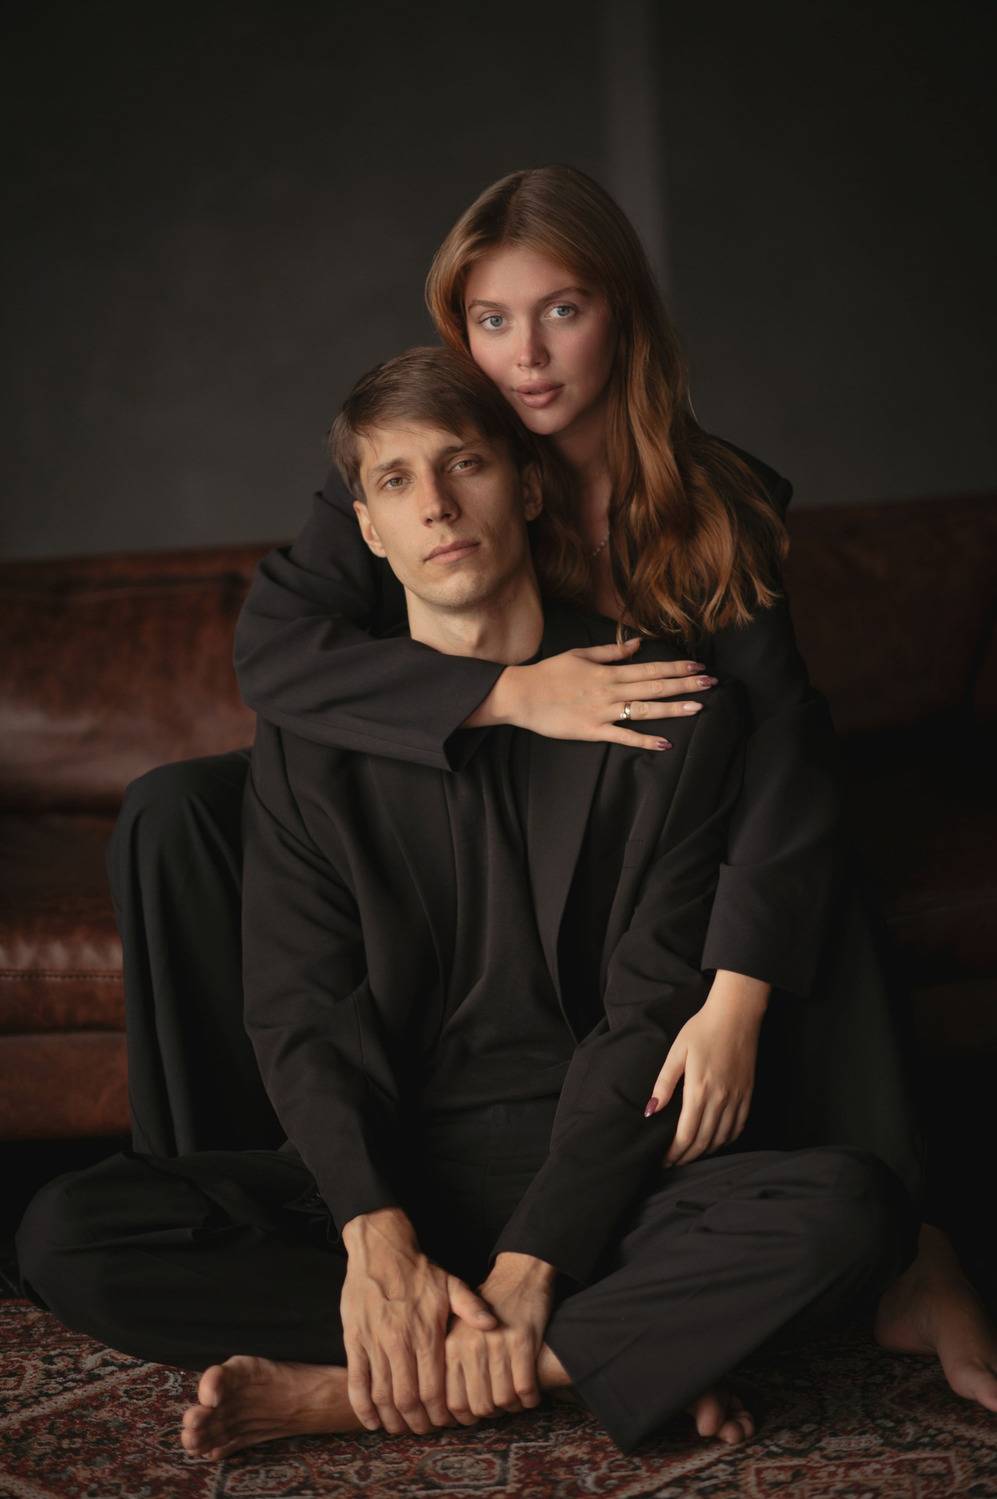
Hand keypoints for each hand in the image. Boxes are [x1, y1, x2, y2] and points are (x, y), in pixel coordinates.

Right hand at [340, 1208, 496, 1434]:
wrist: (380, 1248)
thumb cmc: (419, 1270)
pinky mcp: (354, 1340)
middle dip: (417, 1423)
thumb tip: (493, 1326)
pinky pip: (356, 1381)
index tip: (443, 1423)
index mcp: (426, 1333)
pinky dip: (362, 1407)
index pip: (434, 1390)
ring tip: (400, 1428)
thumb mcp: (451, 1284)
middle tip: (423, 1430)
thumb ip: (472, 1308)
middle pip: (407, 1400)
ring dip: (391, 1420)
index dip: (438, 1414)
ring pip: (382, 1395)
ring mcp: (374, 1343)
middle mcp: (399, 1342)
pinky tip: (371, 1421)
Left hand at [445, 1252, 554, 1424]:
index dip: (466, 1418)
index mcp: (452, 1345)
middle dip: (492, 1414)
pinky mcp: (522, 1341)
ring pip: (503, 1400)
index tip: (475, 1418)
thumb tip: (444, 1409)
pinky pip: (526, 1388)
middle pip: (479, 1406)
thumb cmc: (488, 1309)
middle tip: (499, 1408)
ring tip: (515, 1400)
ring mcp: (497, 1344)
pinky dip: (530, 1398)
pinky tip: (530, 1393)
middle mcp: (471, 1346)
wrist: (519, 1276)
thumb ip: (449, 1363)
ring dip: (512, 1407)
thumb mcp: (459, 1329)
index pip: (452, 1402)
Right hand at [472, 638, 715, 749]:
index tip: (698, 666)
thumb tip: (638, 645)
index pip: (650, 668)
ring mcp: (603, 712)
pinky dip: (644, 740)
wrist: (521, 695)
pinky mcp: (593, 731)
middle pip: (654, 686)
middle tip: (711, 683)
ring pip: (645, 710)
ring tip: (698, 707)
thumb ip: (611, 651)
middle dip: (684, 684)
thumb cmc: (549, 673)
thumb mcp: (580, 654)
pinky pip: (624, 736)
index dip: (676, 667)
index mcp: (609, 671)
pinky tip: (665, 743)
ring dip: (673, 708)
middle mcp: (611, 691)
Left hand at [649, 973, 769, 1165]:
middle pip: (703, 1141)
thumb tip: (650, 1110)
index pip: (686, 1134)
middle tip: (673, 1164)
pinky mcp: (748, 1093)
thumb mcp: (677, 1052)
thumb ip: (664, 1083)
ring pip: (722, 1138)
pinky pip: (738, 1126)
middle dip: (687, 1157)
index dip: (674, 1152)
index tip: (663, 1160)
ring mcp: (737, 1097)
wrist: (736, 1014)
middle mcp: (721, 1098)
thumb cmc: (702, 1030)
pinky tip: (716, 1142)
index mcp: (700, 1090)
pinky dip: (726, 1140)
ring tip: (691, 1156)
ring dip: (705, 1151)